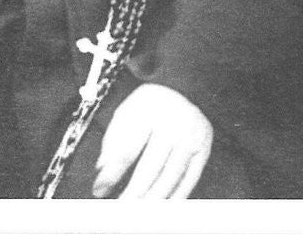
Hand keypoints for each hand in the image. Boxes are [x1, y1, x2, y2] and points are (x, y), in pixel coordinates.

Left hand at [92, 84, 212, 198]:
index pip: (128, 147)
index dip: (112, 173)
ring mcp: (191, 135)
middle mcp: (172, 120)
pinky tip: (162, 207)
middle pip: (150, 167)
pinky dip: (175, 197)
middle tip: (120, 209)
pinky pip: (189, 179)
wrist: (182, 88)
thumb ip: (113, 141)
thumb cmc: (148, 106)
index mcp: (147, 107)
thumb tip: (102, 173)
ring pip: (170, 177)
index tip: (99, 190)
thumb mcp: (126, 112)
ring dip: (152, 201)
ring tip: (137, 212)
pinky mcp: (204, 148)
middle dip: (132, 193)